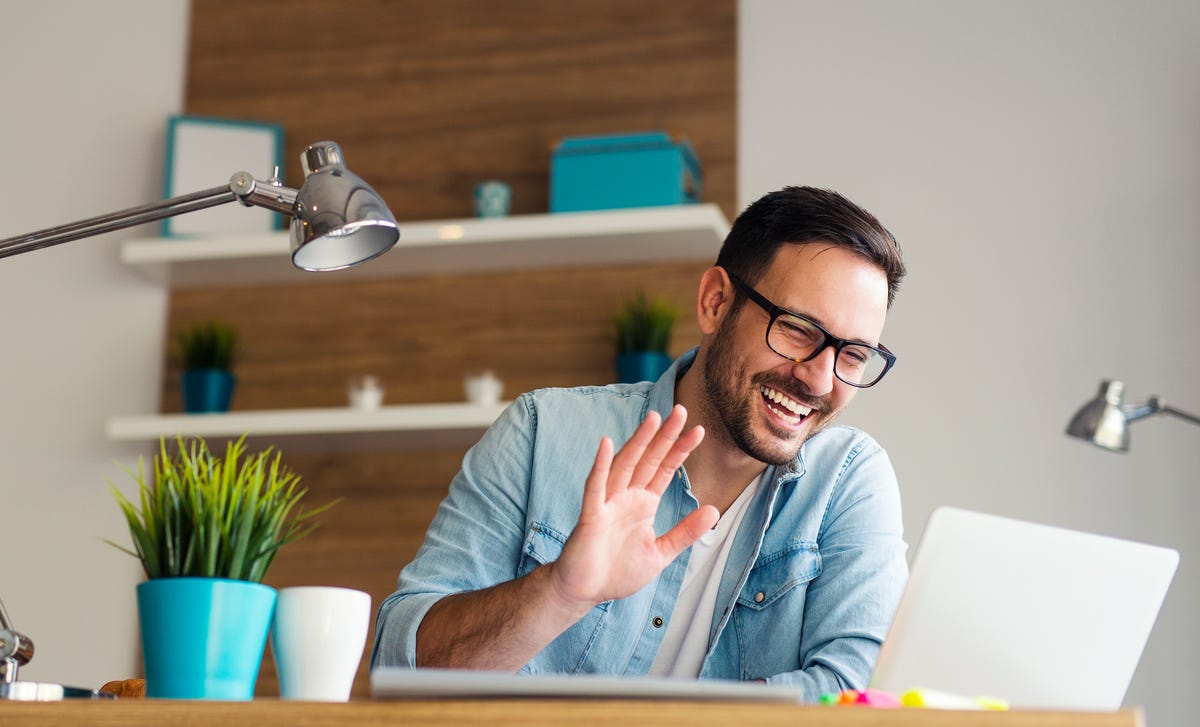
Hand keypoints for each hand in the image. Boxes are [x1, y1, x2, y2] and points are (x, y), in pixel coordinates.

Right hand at [547, 404, 718, 614]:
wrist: (584, 592)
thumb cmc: (617, 571)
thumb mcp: (661, 553)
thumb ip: (685, 532)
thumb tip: (714, 510)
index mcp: (643, 504)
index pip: (664, 470)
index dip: (680, 450)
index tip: (699, 431)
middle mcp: (626, 497)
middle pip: (648, 460)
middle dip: (664, 436)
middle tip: (681, 411)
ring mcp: (607, 503)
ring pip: (625, 465)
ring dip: (638, 442)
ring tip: (654, 418)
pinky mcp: (591, 515)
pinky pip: (595, 487)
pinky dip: (600, 465)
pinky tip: (606, 444)